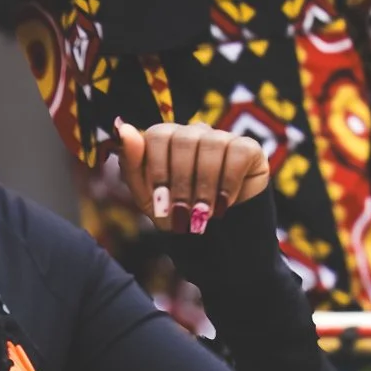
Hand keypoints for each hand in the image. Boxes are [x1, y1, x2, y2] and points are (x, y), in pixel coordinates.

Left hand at [114, 120, 268, 234]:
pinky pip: (237, 152)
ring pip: (211, 144)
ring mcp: (222, 138)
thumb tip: (122, 127)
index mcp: (167, 141)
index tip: (160, 205)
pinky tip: (225, 204)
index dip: (157, 171)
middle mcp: (194, 133)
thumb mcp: (149, 200)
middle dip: (180, 183)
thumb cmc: (179, 218)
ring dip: (204, 186)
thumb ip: (132, 166)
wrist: (218, 242)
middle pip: (183, 139)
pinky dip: (228, 183)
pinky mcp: (248, 148)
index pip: (157, 135)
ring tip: (203, 215)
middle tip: (182, 216)